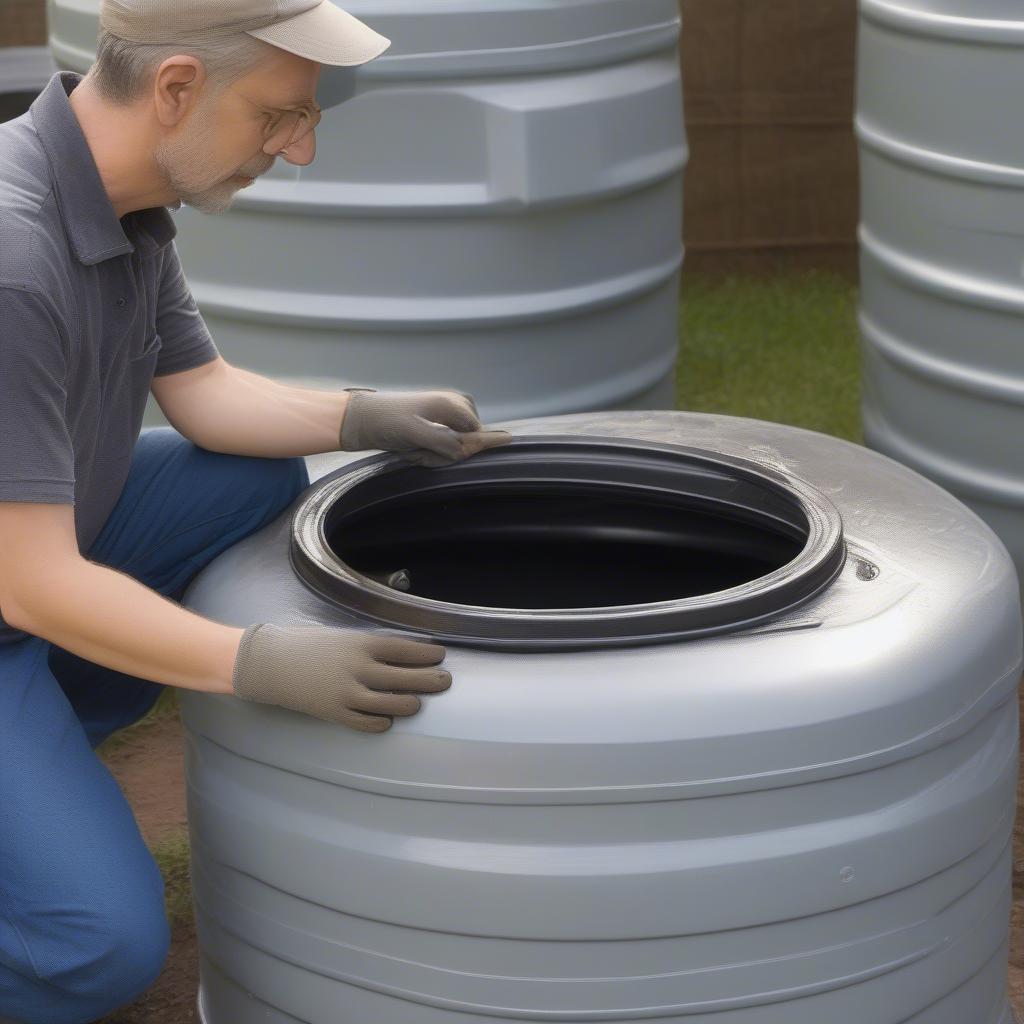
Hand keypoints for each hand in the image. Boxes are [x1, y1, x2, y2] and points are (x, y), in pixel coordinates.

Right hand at [231, 623, 451, 731]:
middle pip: (407, 678)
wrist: (270, 663)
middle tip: (445, 681)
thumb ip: (370, 647)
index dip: (428, 656)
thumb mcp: (343, 637)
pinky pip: (368, 724)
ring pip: (393, 704)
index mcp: (362, 643)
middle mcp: (359, 669)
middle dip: (431, 681)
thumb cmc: (307, 645)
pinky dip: (383, 723)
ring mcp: (348, 694)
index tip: (440, 656)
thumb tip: (403, 654)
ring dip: (411, 703)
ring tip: (417, 702)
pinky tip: (388, 720)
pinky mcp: (336, 714)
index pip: (406, 650)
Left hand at [339, 388, 512, 466]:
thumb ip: (443, 441)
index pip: (477, 433)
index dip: (462, 448)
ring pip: (456, 441)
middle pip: (469, 437)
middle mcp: (452, 404)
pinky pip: (445, 441)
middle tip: (423, 452)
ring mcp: (444, 411)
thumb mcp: (415, 433)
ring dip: (438, 452)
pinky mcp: (434, 420)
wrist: (360, 419)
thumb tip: (466, 450)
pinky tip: (414, 449)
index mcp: (451, 403)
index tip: (440, 454)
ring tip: (416, 450)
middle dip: (450, 450)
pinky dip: (432, 450)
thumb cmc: (386, 421)